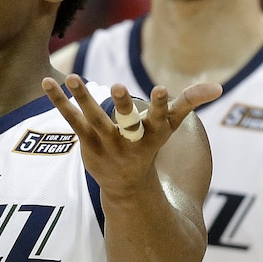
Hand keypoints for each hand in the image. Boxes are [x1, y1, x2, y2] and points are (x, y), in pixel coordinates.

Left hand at [42, 74, 221, 191]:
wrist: (126, 184)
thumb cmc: (151, 146)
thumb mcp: (171, 125)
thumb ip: (190, 102)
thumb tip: (216, 86)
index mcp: (153, 133)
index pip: (159, 118)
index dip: (160, 105)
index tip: (161, 90)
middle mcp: (130, 140)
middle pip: (127, 121)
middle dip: (124, 106)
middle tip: (120, 87)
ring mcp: (106, 143)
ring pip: (94, 118)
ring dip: (83, 98)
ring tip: (73, 77)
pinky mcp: (87, 143)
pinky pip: (71, 120)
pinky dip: (59, 102)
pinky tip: (46, 82)